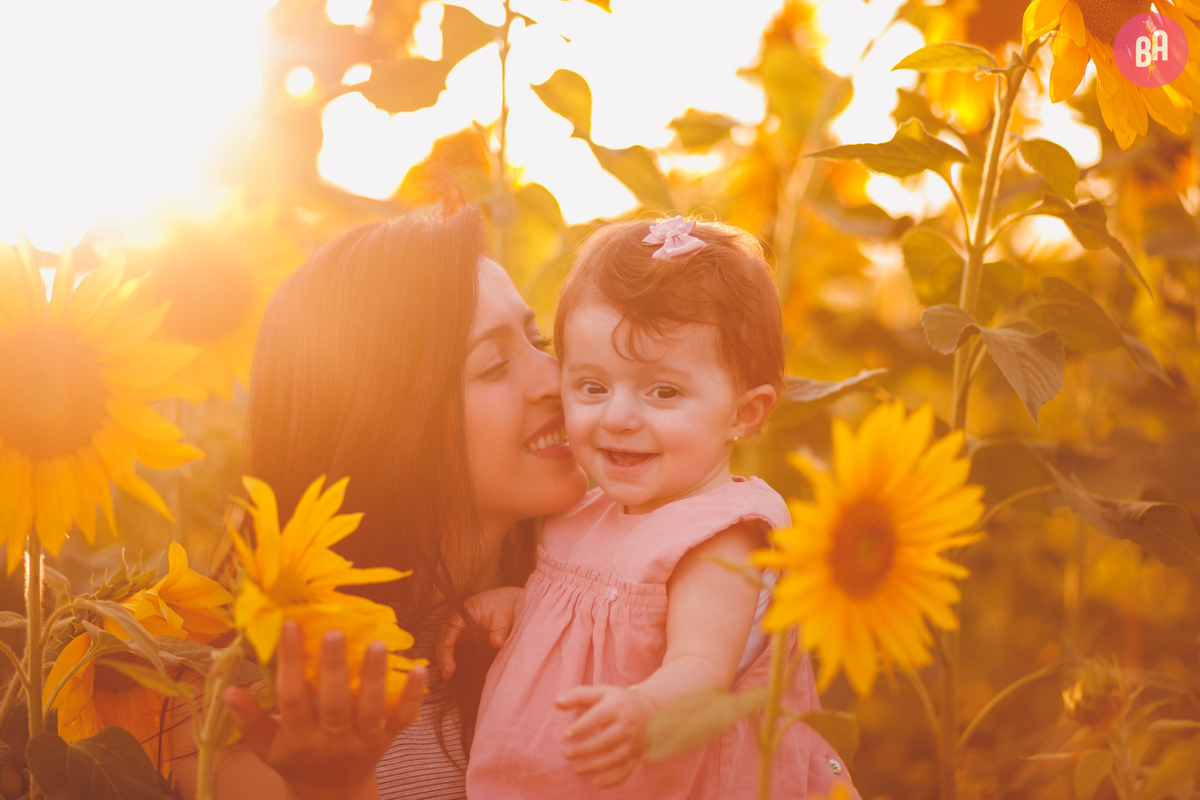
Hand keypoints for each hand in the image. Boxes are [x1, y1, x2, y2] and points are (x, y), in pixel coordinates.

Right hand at [224, 621, 426, 799]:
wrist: (332, 794)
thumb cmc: (295, 759)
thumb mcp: (267, 746)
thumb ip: (250, 719)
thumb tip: (228, 690)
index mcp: (298, 738)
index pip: (292, 697)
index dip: (290, 662)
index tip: (290, 625)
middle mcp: (331, 740)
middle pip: (333, 704)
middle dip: (334, 668)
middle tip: (335, 632)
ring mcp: (363, 741)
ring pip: (370, 709)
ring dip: (374, 677)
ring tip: (377, 644)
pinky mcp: (387, 740)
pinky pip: (402, 718)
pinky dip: (413, 696)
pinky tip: (420, 669)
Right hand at [436, 586, 521, 678]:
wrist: (502, 602)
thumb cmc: (503, 610)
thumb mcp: (503, 619)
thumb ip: (500, 631)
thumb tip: (497, 643)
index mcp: (468, 610)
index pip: (455, 622)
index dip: (450, 633)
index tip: (447, 645)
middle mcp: (457, 617)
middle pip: (443, 634)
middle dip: (444, 653)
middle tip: (448, 671)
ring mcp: (455, 625)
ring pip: (441, 640)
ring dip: (442, 657)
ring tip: (447, 675)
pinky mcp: (457, 632)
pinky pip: (445, 643)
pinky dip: (445, 655)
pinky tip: (449, 669)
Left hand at [556, 684, 656, 787]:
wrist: (650, 710)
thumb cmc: (616, 701)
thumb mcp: (600, 693)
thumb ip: (577, 696)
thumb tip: (556, 702)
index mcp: (616, 707)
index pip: (598, 717)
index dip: (582, 727)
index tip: (566, 735)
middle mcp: (626, 725)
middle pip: (607, 740)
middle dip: (586, 749)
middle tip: (567, 754)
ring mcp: (632, 742)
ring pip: (616, 758)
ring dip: (596, 766)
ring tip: (576, 769)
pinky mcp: (635, 755)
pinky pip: (626, 770)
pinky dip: (613, 780)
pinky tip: (597, 783)